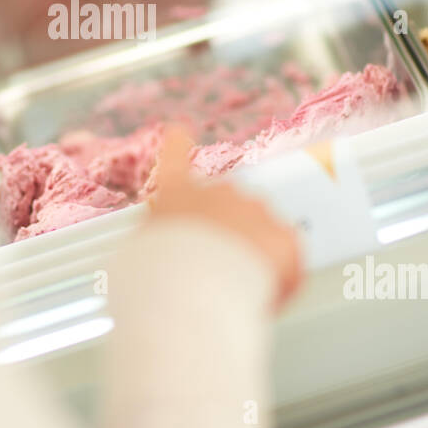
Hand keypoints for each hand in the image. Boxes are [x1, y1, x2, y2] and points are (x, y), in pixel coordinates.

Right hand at [150, 130, 301, 307]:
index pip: (175, 157)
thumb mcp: (141, 252)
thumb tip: (165, 252)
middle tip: (213, 271)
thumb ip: (157, 240)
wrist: (197, 286)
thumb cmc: (160, 275)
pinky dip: (278, 277)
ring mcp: (256, 210)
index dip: (177, 145)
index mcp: (177, 193)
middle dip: (226, 233)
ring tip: (233, 288)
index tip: (178, 132)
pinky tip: (259, 295)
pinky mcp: (285, 238)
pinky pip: (286, 259)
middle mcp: (219, 192)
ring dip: (252, 254)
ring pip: (260, 233)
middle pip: (228, 207)